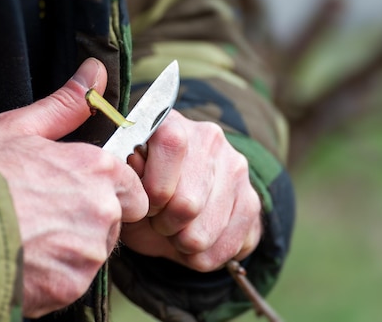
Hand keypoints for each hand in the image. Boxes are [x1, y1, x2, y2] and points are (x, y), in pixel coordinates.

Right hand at [0, 58, 147, 316]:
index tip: (78, 192)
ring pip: (94, 253)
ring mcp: (88, 251)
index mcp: (98, 168)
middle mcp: (103, 209)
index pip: (132, 187)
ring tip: (30, 236)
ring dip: (71, 249)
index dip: (109, 190)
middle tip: (48, 215)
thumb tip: (95, 70)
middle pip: (116, 221)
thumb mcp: (21, 128)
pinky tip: (25, 258)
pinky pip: (73, 280)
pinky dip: (54, 275)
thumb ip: (67, 103)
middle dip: (91, 220)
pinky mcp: (70, 286)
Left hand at [122, 110, 261, 271]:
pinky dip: (204, 257)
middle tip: (160, 221)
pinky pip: (227, 245)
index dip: (155, 187)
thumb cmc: (144, 195)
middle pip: (187, 202)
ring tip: (175, 231)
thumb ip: (128, 174)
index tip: (147, 204)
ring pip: (205, 231)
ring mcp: (235, 167)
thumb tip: (135, 160)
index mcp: (172, 124)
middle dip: (166, 224)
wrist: (176, 213)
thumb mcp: (128, 185)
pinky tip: (194, 244)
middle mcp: (208, 138)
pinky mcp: (252, 198)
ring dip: (183, 242)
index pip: (172, 144)